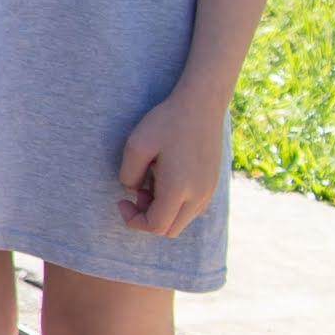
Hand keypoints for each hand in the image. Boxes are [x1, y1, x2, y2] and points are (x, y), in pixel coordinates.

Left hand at [111, 89, 228, 239]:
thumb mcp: (136, 145)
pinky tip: (164, 179)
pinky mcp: (213, 184)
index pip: (156, 226)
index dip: (133, 220)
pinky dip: (175, 204)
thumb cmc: (167, 122)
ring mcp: (209, 191)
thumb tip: (133, 191)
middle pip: (170, 230)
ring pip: (182, 221)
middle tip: (135, 193)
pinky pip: (192, 209)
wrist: (202, 105)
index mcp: (179, 189)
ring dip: (162, 212)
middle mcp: (199, 196)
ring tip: (149, 183)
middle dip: (147, 218)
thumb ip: (129, 175)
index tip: (121, 201)